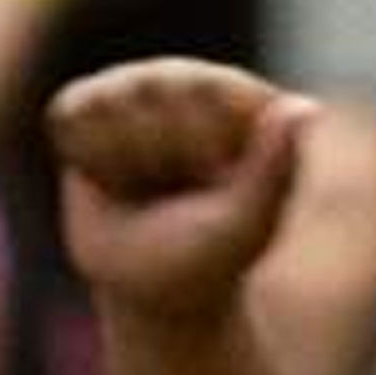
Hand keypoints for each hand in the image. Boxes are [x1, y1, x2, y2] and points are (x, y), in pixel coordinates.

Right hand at [51, 57, 316, 323]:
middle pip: (153, 88)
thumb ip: (274, 168)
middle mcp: (194, 82)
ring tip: (146, 184)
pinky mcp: (91, 108)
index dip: (200, 146)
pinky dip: (86, 156)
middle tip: (177, 190)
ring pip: (109, 102)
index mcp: (246, 100)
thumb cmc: (211, 256)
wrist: (155, 292)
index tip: (216, 182)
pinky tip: (110, 179)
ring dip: (122, 158)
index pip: (207, 89)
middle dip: (159, 152)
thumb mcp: (248, 221)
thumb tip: (303, 108)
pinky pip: (71, 114)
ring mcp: (139, 90)